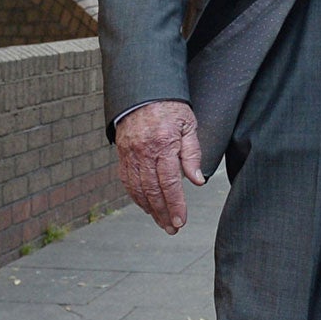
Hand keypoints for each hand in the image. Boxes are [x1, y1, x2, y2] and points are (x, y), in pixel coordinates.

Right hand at [115, 99, 204, 232]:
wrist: (143, 90)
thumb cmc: (170, 107)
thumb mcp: (189, 125)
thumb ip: (192, 153)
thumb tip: (197, 181)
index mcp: (162, 144)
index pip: (169, 183)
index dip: (175, 205)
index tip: (181, 221)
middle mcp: (143, 152)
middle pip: (153, 191)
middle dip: (163, 213)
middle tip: (172, 229)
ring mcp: (130, 154)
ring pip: (138, 189)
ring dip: (150, 209)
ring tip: (161, 222)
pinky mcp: (122, 154)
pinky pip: (127, 180)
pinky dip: (136, 196)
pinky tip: (146, 206)